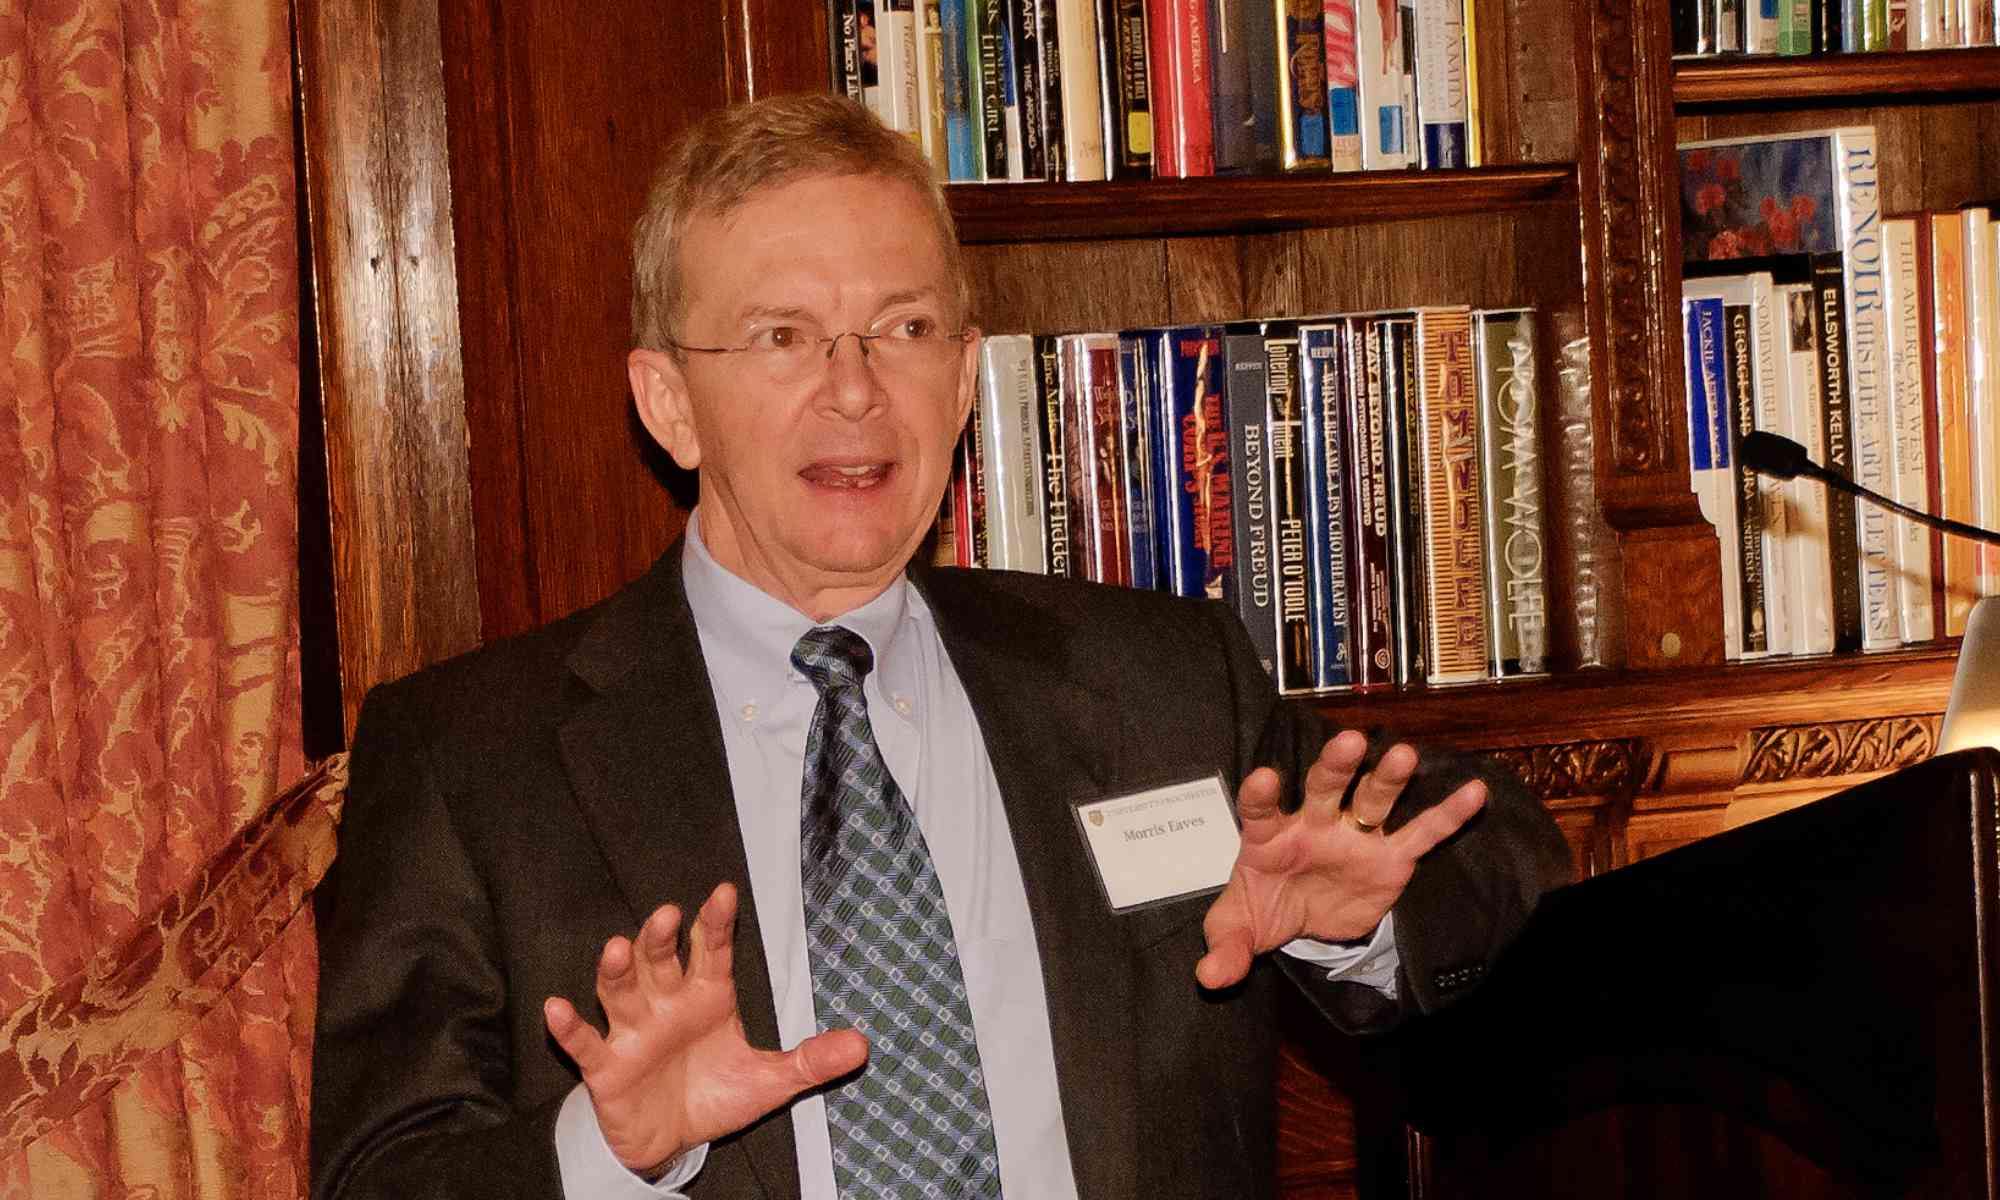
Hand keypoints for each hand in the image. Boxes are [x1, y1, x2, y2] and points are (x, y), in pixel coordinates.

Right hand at [543, 883, 867, 1175]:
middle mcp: (667, 1004)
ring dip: (617, 970)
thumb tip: (864, 1045)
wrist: (670, 1141)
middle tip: (667, 913)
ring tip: (618, 947)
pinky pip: (585, 1044)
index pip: (712, 952)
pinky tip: (557, 1008)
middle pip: (661, 961)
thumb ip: (810, 1061)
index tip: (725, 893)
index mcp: (707, 997)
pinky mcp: (606, 1067)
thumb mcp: (769, 1081)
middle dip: (662, 938)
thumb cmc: (714, 1095)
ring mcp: (633, 1032)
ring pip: (621, 992)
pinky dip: (570, 1027)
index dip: (717, 924)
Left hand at [1195, 730, 1485, 989]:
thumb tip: (1209, 977)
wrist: (1308, 924)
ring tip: (1404, 755)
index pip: (1260, 811)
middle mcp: (1315, 825)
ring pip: (1374, 800)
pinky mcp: (1391, 858)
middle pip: (1325, 788)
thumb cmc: (1267, 909)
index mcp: (1270, 837)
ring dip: (1388, 778)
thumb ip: (1226, 949)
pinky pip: (1422, 834)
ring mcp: (1356, 837)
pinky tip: (1474, 792)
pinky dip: (1448, 815)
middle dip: (1335, 766)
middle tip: (1348, 743)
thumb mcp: (1238, 931)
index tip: (1263, 779)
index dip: (1260, 795)